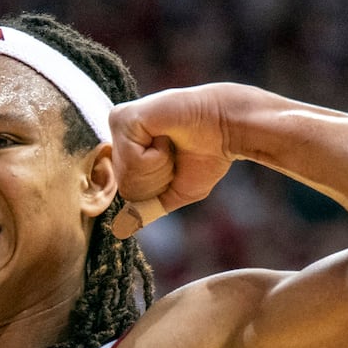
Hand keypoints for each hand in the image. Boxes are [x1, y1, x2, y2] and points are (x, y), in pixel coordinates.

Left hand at [108, 85, 239, 237]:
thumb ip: (147, 207)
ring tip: (171, 144)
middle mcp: (118, 134)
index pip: (126, 192)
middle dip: (158, 180)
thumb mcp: (174, 191)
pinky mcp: (124, 118)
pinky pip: (131, 160)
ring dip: (159, 167)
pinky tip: (166, 136)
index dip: (156, 188)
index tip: (176, 164)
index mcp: (126, 148)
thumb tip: (124, 228)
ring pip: (126, 176)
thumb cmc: (207, 154)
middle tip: (176, 154)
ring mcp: (118, 124)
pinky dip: (156, 157)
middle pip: (124, 187)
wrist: (228, 127)